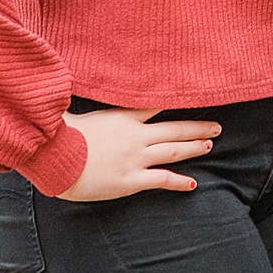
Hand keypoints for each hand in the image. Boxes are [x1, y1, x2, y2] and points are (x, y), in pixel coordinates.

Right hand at [56, 107, 220, 201]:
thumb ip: (87, 103)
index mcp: (123, 117)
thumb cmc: (61, 135)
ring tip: (209, 144)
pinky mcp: (130, 180)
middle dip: (197, 127)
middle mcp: (135, 136)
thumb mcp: (78, 112)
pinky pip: (161, 179)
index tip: (195, 98)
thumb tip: (68, 89)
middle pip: (174, 129)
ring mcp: (135, 158)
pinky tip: (192, 183)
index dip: (176, 102)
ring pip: (173, 151)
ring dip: (193, 148)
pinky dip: (178, 181)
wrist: (56, 158)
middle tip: (216, 126)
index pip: (156, 105)